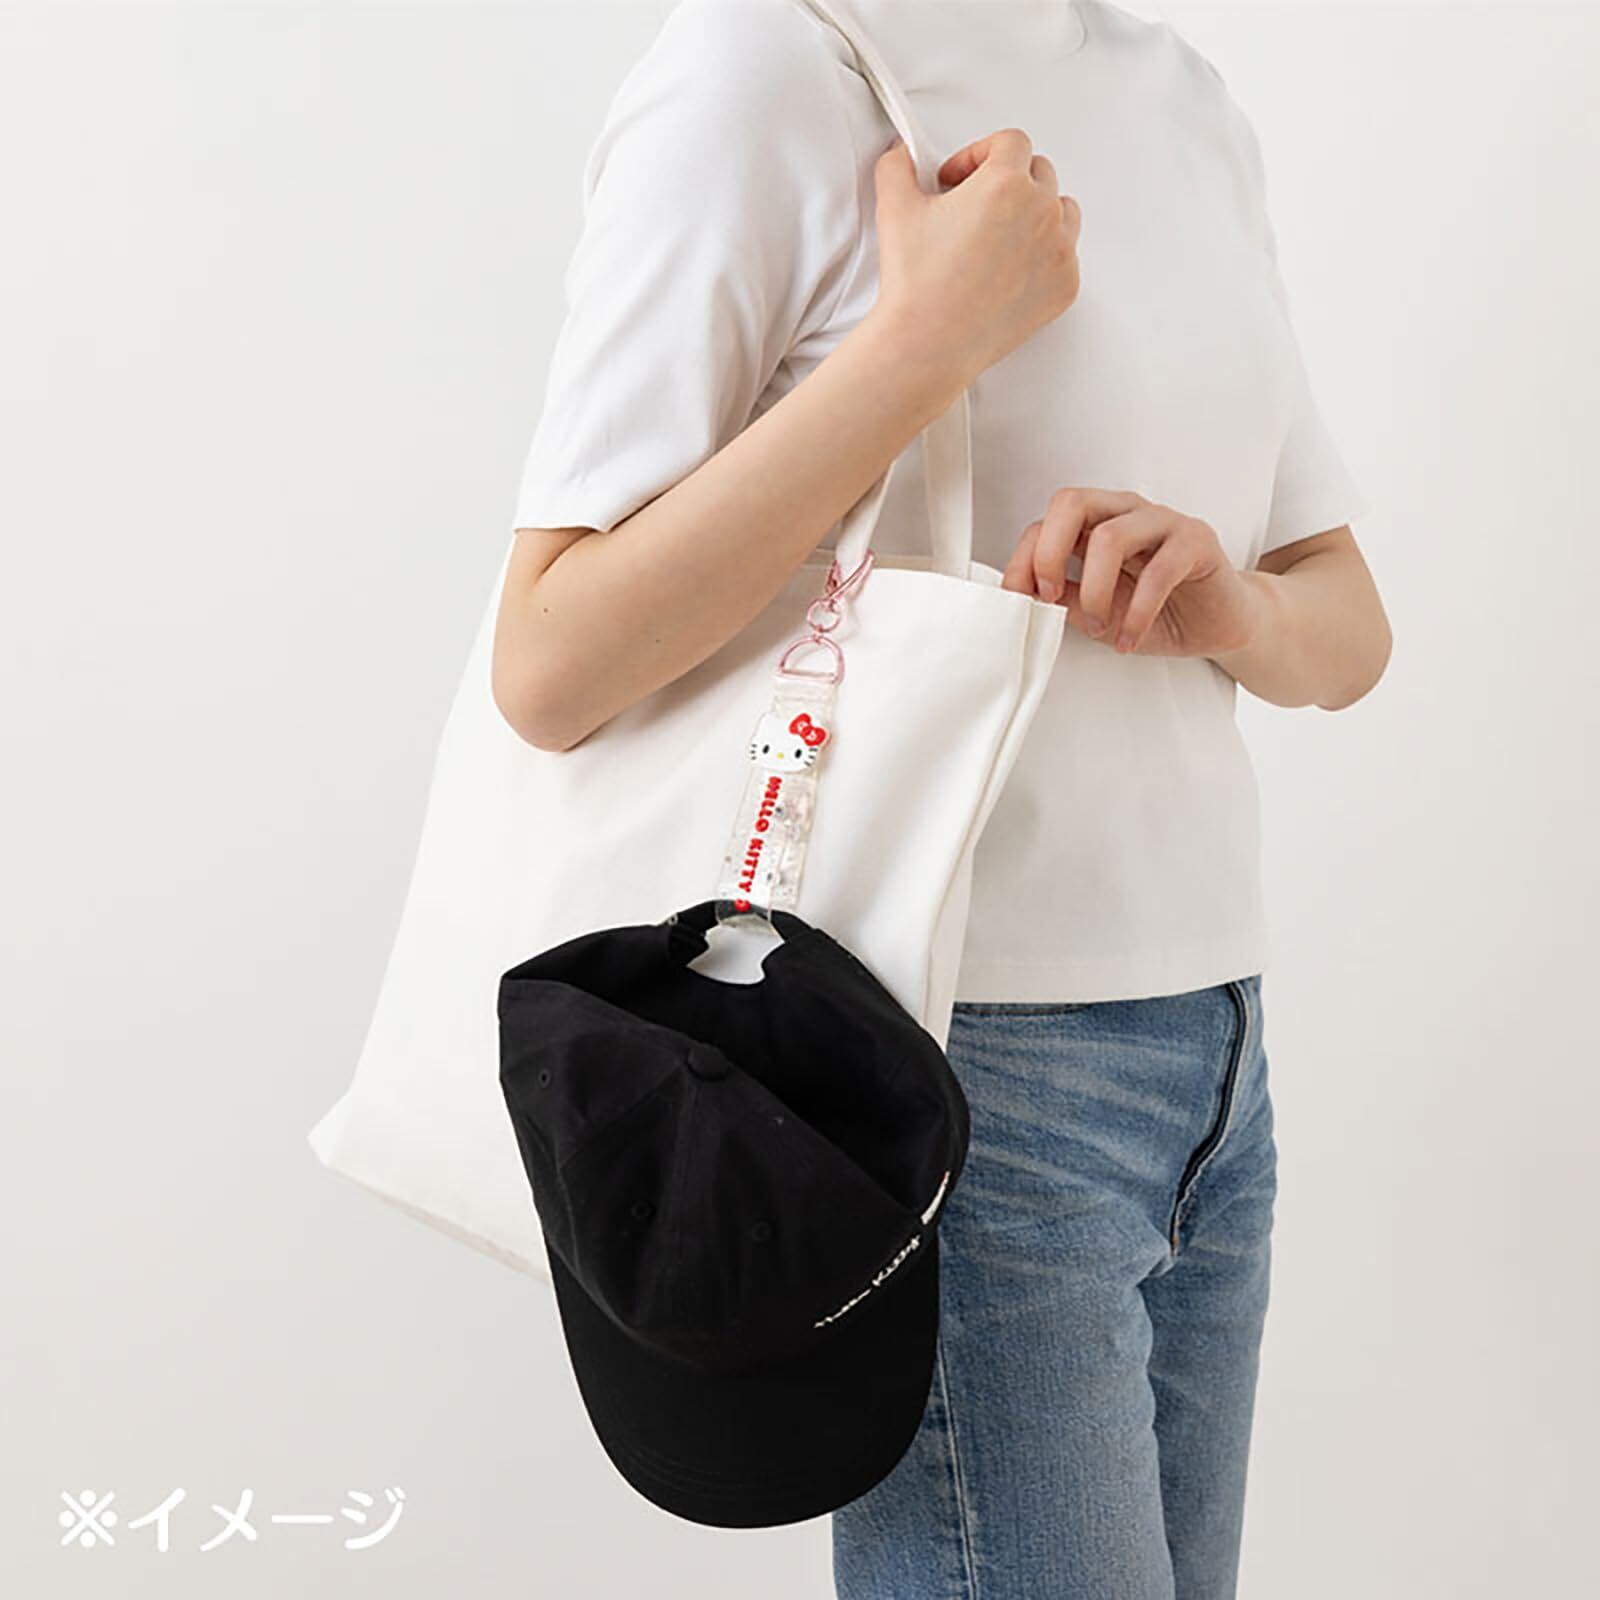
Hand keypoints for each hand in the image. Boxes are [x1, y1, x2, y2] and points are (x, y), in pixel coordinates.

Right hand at [869, 127, 1080, 390]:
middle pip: (1040, 172)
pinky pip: (1066, 255)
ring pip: (1063, 210)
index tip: (962, 178)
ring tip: (1002, 234)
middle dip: (1009, 181)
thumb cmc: (917, 283)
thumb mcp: (894, 209)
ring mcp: (1060, 251)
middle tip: (978, 206)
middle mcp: (1042, 212)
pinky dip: (1044, 255)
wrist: (930, 344)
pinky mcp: (1065, 286)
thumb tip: (901, 154)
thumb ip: (898, 165)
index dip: (980, 154)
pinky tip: (1010, 269)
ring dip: (1036, 212)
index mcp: (1006, 183)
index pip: (1011, 142)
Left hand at [1001, 488, 1260, 657]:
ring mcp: (1162, 521)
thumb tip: (1026, 599)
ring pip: (1110, 536)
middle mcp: (1125, 512)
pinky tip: (1131, 638)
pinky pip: (1158, 571)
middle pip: (1072, 503)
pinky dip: (1137, 612)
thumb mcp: (1097, 613)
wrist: (1217, 625)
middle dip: (1049, 553)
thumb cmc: (1157, 612)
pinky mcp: (1196, 541)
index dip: (1024, 559)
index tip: (1018, 598)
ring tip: (1098, 628)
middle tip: (1051, 597)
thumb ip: (1065, 599)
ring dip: (1095, 592)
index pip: (1045, 523)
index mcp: (1096, 523)